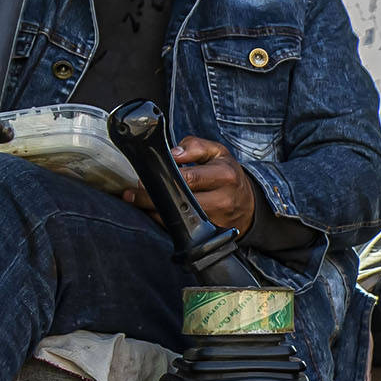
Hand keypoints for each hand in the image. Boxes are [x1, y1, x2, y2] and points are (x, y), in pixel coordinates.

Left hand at [124, 136, 256, 233]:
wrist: (247, 203)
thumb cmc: (226, 173)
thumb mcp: (217, 152)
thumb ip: (194, 146)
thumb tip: (173, 154)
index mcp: (225, 175)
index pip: (190, 178)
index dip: (165, 179)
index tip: (144, 179)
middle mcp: (223, 199)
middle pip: (183, 202)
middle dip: (153, 199)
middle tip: (132, 194)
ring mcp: (218, 220)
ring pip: (181, 220)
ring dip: (156, 212)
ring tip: (138, 203)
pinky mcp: (211, 234)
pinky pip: (184, 231)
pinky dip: (165, 223)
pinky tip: (153, 214)